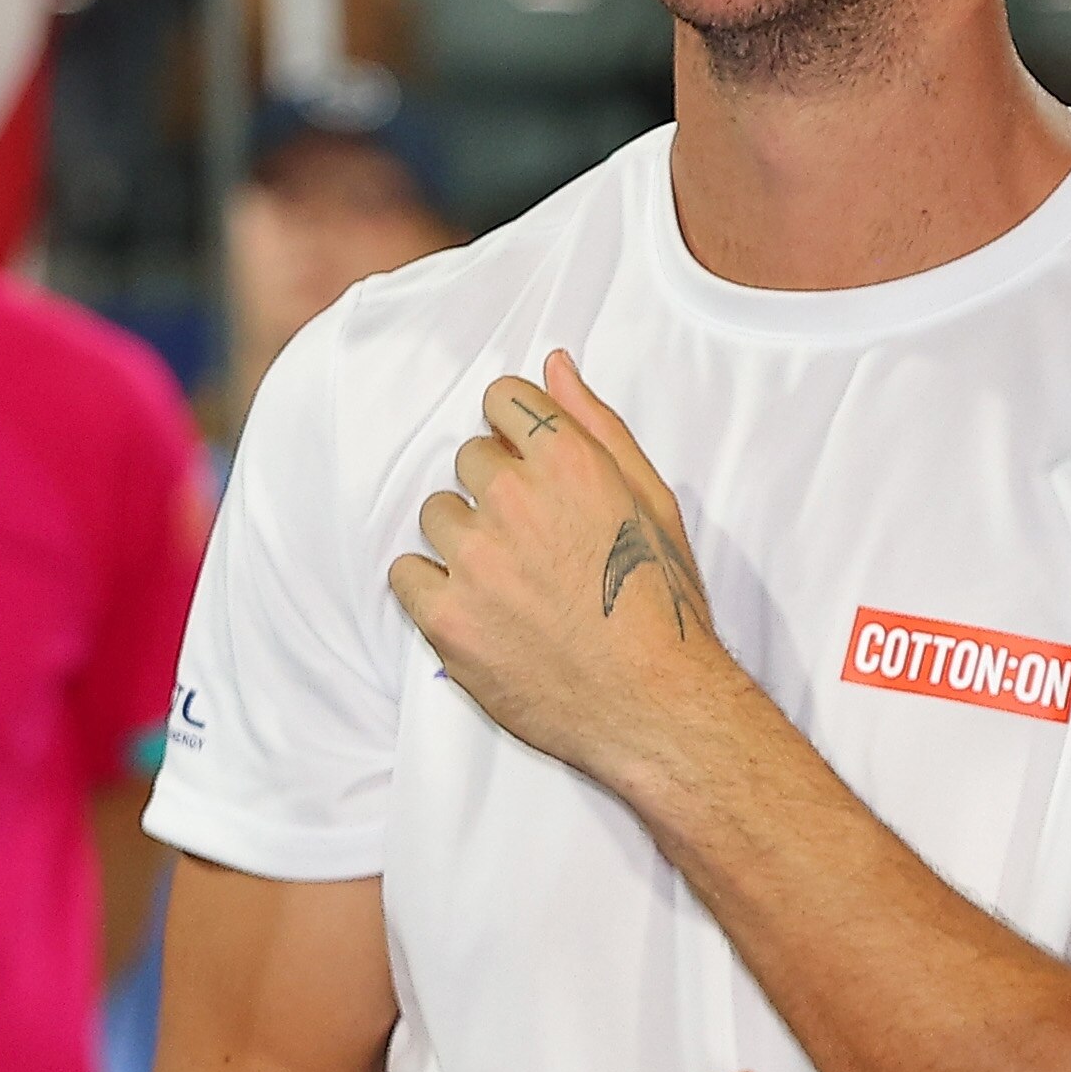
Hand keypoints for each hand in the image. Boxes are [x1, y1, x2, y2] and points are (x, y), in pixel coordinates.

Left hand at [393, 351, 726, 786]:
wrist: (657, 708)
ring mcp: (475, 559)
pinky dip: (434, 589)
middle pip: (469, 459)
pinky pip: (406, 573)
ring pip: (436, 514)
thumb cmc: (665, 605)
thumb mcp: (653, 503)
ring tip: (513, 584)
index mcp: (571, 462)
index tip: (532, 465)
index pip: (501, 399)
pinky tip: (481, 611)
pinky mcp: (445, 616)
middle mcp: (515, 499)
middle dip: (497, 492)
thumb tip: (553, 364)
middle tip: (537, 544)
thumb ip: (597, 426)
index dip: (517, 431)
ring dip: (464, 540)